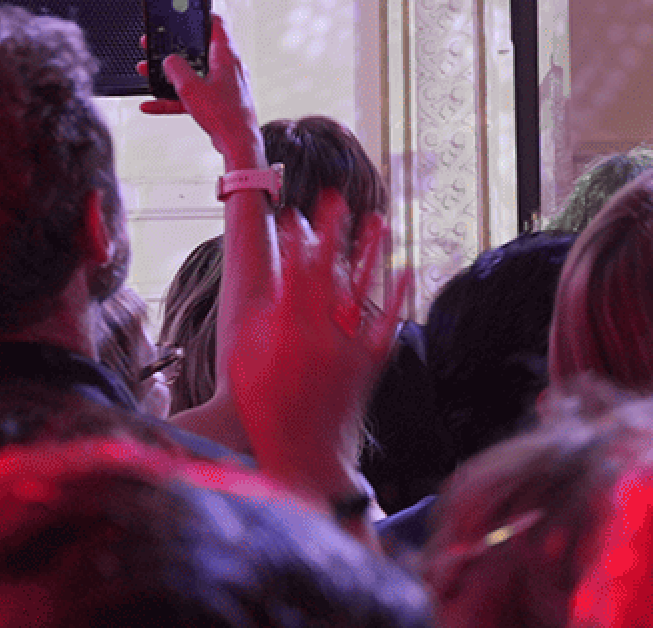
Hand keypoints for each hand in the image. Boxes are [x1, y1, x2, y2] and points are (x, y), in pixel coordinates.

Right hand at [143, 15, 259, 164]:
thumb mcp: (191, 88)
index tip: (187, 11)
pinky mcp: (217, 101)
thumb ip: (177, 70)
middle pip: (197, 50)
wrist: (237, 141)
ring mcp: (222, 84)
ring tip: (145, 70)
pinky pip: (191, 95)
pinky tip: (149, 104)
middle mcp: (227, 68)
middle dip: (173, 48)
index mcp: (226, 57)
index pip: (217, 26)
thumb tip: (169, 60)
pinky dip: (172, 99)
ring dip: (168, 74)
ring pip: (192, 74)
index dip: (201, 15)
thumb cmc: (223, 113)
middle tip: (154, 44)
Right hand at [230, 191, 405, 505]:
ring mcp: (349, 346)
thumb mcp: (246, 363)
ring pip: (363, 288)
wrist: (303, 455)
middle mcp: (320, 333)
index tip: (294, 213)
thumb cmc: (266, 409)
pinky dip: (397, 296)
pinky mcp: (372, 362)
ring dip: (371, 252)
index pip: (291, 274)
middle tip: (336, 197)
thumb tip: (270, 287)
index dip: (294, 241)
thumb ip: (259, 322)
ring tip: (378, 219)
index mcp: (286, 332)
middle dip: (331, 231)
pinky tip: (406, 270)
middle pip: (328, 270)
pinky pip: (388, 322)